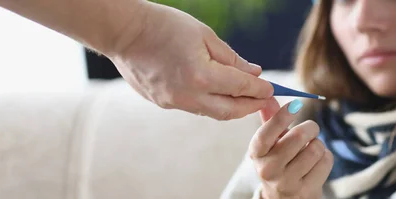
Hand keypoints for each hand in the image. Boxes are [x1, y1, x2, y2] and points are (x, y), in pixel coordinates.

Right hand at [108, 2, 272, 119]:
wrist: (123, 32)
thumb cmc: (164, 26)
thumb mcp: (204, 35)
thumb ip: (231, 58)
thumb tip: (254, 73)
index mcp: (202, 75)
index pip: (241, 87)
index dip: (260, 89)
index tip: (272, 89)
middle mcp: (189, 95)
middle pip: (231, 110)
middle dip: (251, 106)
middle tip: (264, 101)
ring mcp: (174, 102)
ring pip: (213, 112)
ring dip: (232, 107)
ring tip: (245, 98)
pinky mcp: (163, 103)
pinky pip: (195, 108)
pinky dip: (211, 103)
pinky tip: (217, 93)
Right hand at [249, 98, 332, 198]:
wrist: (284, 198)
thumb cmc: (278, 163)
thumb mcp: (270, 144)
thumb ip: (270, 120)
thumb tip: (269, 96)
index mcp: (257, 154)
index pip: (266, 133)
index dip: (281, 116)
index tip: (295, 104)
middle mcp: (268, 170)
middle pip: (298, 137)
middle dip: (310, 127)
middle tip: (311, 129)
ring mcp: (287, 183)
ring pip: (315, 148)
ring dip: (318, 144)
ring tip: (311, 150)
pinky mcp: (306, 191)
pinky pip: (326, 161)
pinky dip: (326, 157)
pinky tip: (317, 163)